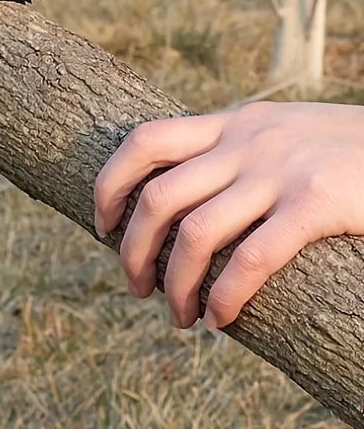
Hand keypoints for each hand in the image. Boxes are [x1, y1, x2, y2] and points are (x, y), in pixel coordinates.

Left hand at [93, 102, 363, 329]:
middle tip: (136, 286)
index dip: (110, 184)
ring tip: (178, 316)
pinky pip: (252, 258)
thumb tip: (182, 187)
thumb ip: (232, 148)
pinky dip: (227, 296)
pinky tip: (221, 320)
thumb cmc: (340, 147)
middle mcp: (244, 143)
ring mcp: (278, 172)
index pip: (144, 141)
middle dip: (134, 250)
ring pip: (197, 234)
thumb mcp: (276, 130)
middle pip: (159, 197)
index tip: (103, 224)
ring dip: (175, 284)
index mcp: (230, 123)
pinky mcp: (315, 205)